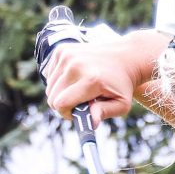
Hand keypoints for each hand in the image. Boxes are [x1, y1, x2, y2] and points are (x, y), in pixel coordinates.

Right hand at [44, 29, 168, 128]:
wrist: (125, 58)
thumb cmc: (122, 85)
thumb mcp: (122, 104)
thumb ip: (105, 113)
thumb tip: (92, 122)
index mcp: (91, 79)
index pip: (62, 103)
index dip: (66, 114)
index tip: (76, 114)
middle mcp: (75, 65)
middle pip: (52, 96)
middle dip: (63, 105)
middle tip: (78, 104)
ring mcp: (67, 55)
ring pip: (50, 86)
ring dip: (61, 93)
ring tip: (78, 92)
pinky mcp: (61, 50)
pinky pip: (50, 74)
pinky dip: (59, 81)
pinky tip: (74, 80)